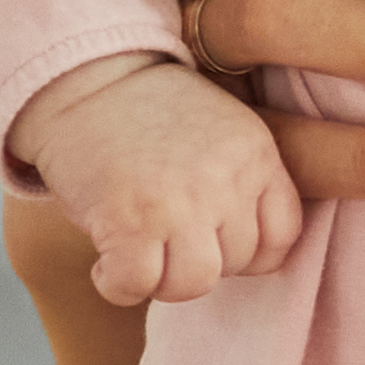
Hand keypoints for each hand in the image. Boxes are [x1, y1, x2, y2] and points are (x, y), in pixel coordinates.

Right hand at [14, 57, 301, 305]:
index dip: (249, 252)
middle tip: (165, 239)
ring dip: (162, 282)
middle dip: (200, 260)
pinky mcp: (128, 221)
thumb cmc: (146, 110)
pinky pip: (138, 285)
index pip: (284, 236)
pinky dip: (119, 286)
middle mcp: (226, 180)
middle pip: (236, 264)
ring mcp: (179, 203)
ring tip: (141, 256)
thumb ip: (241, 179)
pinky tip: (107, 265)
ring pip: (194, 284)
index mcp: (256, 154)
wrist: (80, 78)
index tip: (213, 241)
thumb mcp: (221, 130)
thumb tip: (243, 256)